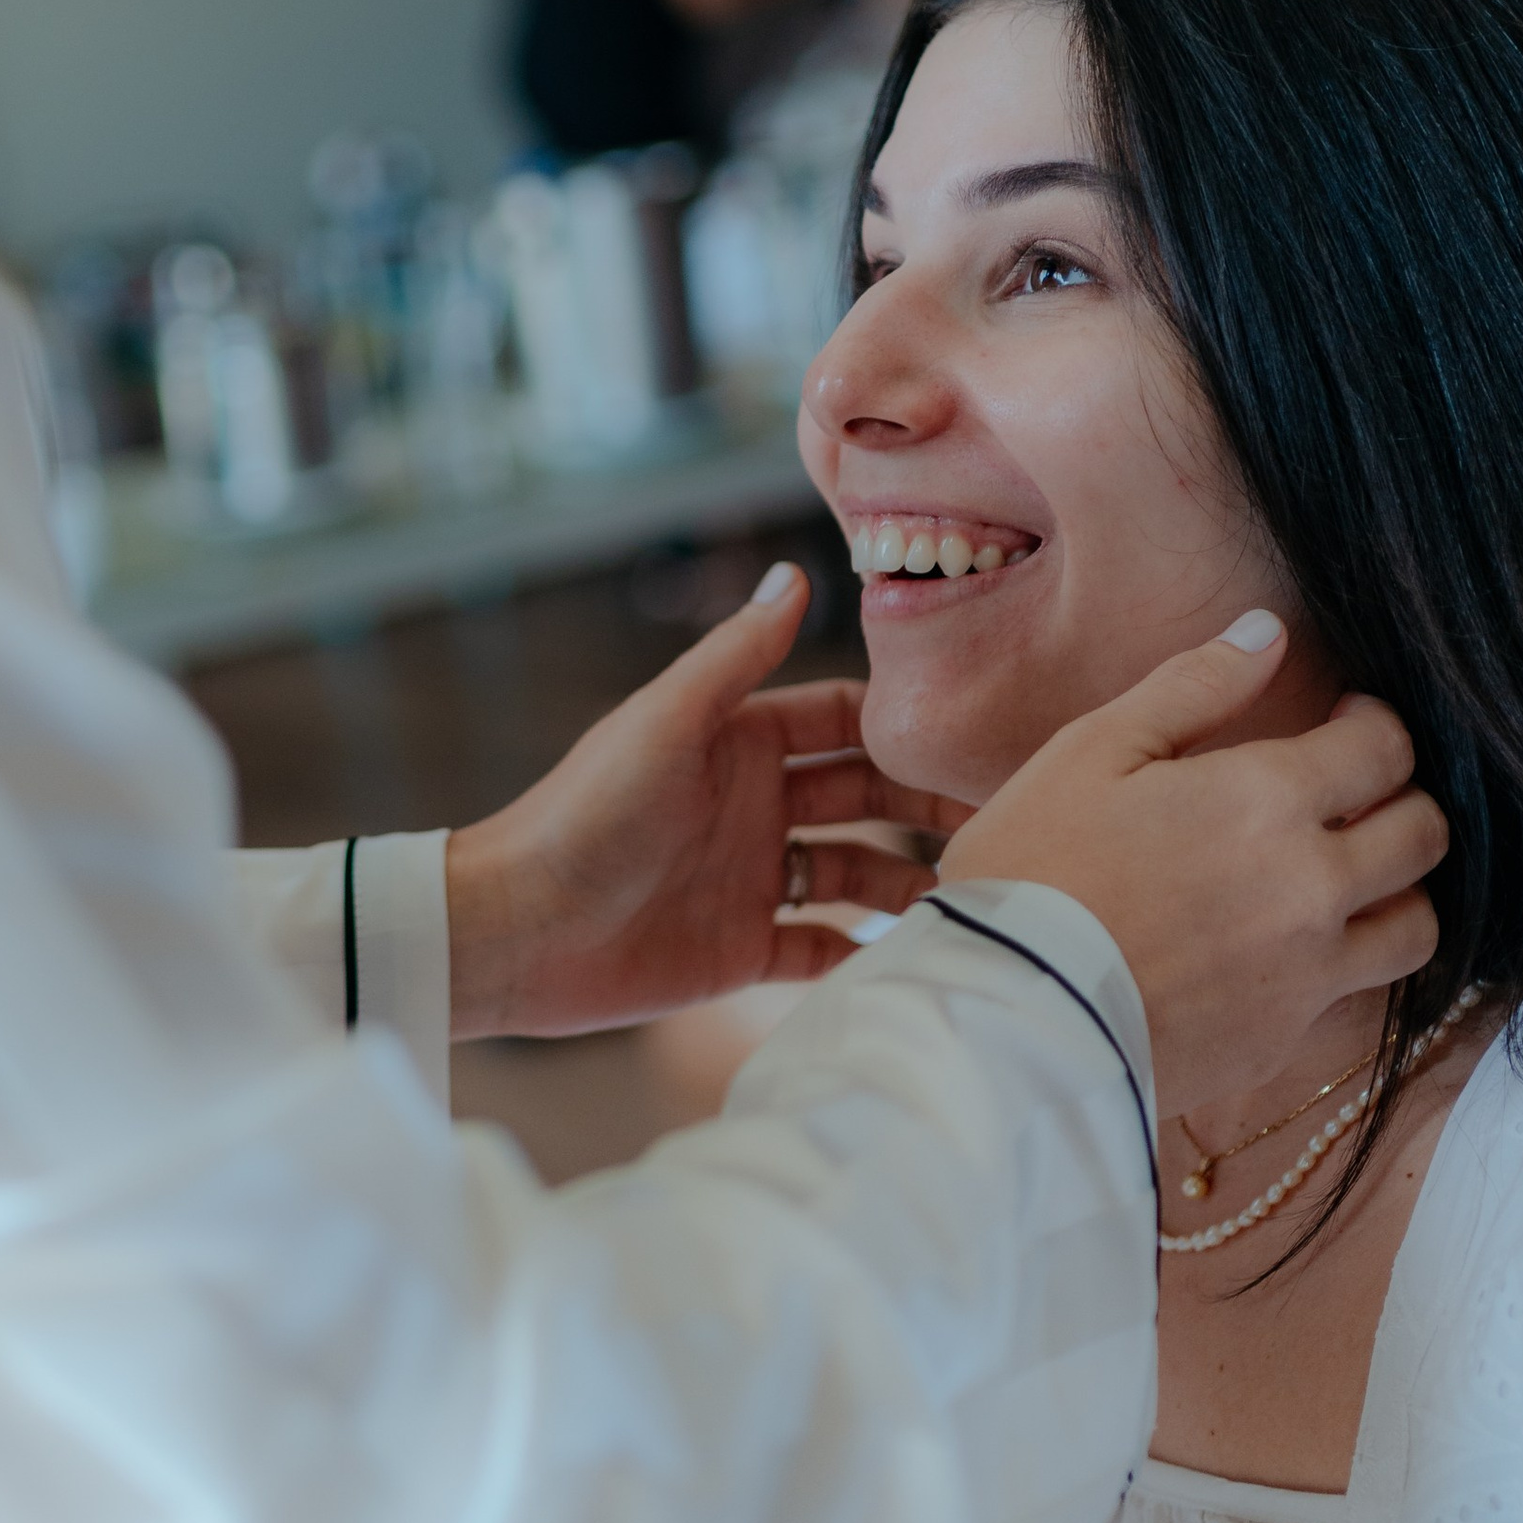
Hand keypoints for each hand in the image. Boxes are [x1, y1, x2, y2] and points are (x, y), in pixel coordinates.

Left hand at [444, 562, 965, 1039]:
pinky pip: (821, 947)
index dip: (904, 727)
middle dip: (929, 805)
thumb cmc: (582, 814)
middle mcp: (752, 805)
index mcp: (737, 740)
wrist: (516, 928)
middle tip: (1005, 818)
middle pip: (865, 796)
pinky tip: (921, 951)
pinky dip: (867, 949)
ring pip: (855, 873)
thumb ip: (736, 655)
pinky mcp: (739, 948)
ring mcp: (749, 878)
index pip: (843, 720)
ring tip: (980, 891)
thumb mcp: (666, 722)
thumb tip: (796, 571)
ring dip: (910, 881)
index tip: (976, 735)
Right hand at [942, 614, 1446, 1121]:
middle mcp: (1311, 886)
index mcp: (1267, 800)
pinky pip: (1355, 994)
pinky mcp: (1284, 1039)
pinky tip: (1284, 947)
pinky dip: (1340, 962)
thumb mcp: (1093, 750)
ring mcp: (1307, 972)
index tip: (1345, 721)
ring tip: (1345, 880)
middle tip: (1355, 796)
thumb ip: (1193, 687)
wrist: (1007, 1020)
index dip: (1375, 723)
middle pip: (1424, 835)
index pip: (1384, 748)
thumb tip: (1266, 632)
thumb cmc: (1033, 870)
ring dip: (1395, 892)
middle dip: (1404, 801)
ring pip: (1417, 927)